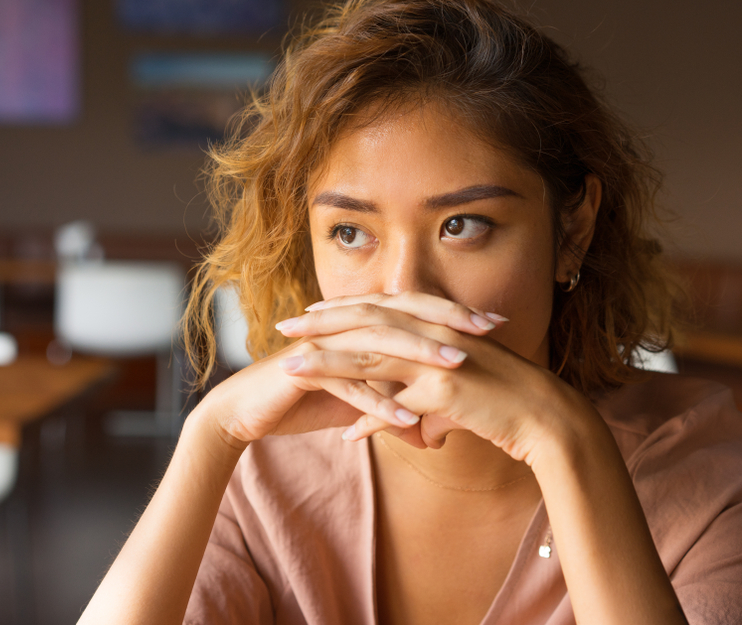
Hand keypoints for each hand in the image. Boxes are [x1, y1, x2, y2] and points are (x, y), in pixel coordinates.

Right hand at [196, 293, 499, 448]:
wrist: (246, 411)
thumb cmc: (303, 401)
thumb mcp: (356, 404)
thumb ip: (392, 406)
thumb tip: (428, 429)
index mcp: (359, 325)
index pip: (413, 311)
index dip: (453, 313)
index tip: (495, 322)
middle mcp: (344, 328)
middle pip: (402, 316)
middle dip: (447, 321)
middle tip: (488, 330)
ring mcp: (324, 347)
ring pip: (378, 346)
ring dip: (419, 357)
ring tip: (457, 367)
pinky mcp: (305, 372)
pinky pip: (346, 387)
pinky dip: (377, 404)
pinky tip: (406, 420)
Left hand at [276, 291, 583, 463]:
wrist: (548, 418)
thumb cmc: (504, 403)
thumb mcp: (458, 391)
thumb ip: (424, 399)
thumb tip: (399, 425)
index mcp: (436, 325)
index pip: (379, 309)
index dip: (342, 310)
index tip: (309, 314)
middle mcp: (435, 334)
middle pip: (367, 323)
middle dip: (322, 325)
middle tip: (285, 328)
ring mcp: (441, 359)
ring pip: (372, 358)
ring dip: (329, 364)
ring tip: (292, 369)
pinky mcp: (448, 390)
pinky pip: (399, 407)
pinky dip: (372, 422)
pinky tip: (347, 436)